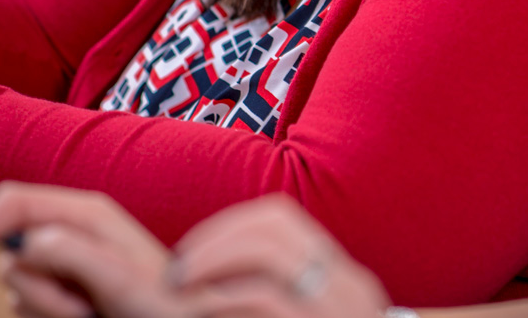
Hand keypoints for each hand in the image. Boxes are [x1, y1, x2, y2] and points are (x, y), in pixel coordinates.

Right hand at [0, 181, 181, 317]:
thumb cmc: (163, 304)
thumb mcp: (120, 279)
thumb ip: (74, 254)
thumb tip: (28, 241)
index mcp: (87, 214)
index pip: (14, 201)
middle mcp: (72, 231)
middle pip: (10, 249)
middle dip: (35, 287)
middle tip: (82, 306)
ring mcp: (65, 261)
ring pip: (16, 283)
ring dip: (46, 307)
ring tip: (92, 312)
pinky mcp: (61, 288)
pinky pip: (26, 305)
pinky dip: (48, 316)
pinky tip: (85, 316)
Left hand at [169, 193, 391, 317]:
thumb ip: (295, 303)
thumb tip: (229, 287)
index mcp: (345, 280)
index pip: (282, 220)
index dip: (229, 227)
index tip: (193, 254)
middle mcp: (349, 288)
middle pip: (274, 228)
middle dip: (215, 240)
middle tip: (178, 270)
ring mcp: (340, 310)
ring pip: (268, 254)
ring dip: (212, 265)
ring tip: (181, 289)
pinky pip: (265, 298)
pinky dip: (223, 302)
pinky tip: (200, 312)